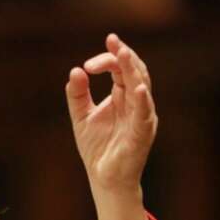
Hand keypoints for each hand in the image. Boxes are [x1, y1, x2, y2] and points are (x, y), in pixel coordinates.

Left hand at [65, 33, 157, 196]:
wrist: (103, 178)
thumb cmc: (97, 147)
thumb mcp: (81, 117)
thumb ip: (78, 95)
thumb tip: (75, 71)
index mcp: (123, 96)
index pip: (120, 69)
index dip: (108, 59)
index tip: (89, 64)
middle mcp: (136, 103)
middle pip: (134, 71)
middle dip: (123, 56)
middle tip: (112, 41)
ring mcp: (142, 117)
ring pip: (142, 86)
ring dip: (133, 69)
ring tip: (123, 54)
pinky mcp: (142, 134)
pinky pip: (145, 114)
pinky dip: (144, 101)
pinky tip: (139, 88)